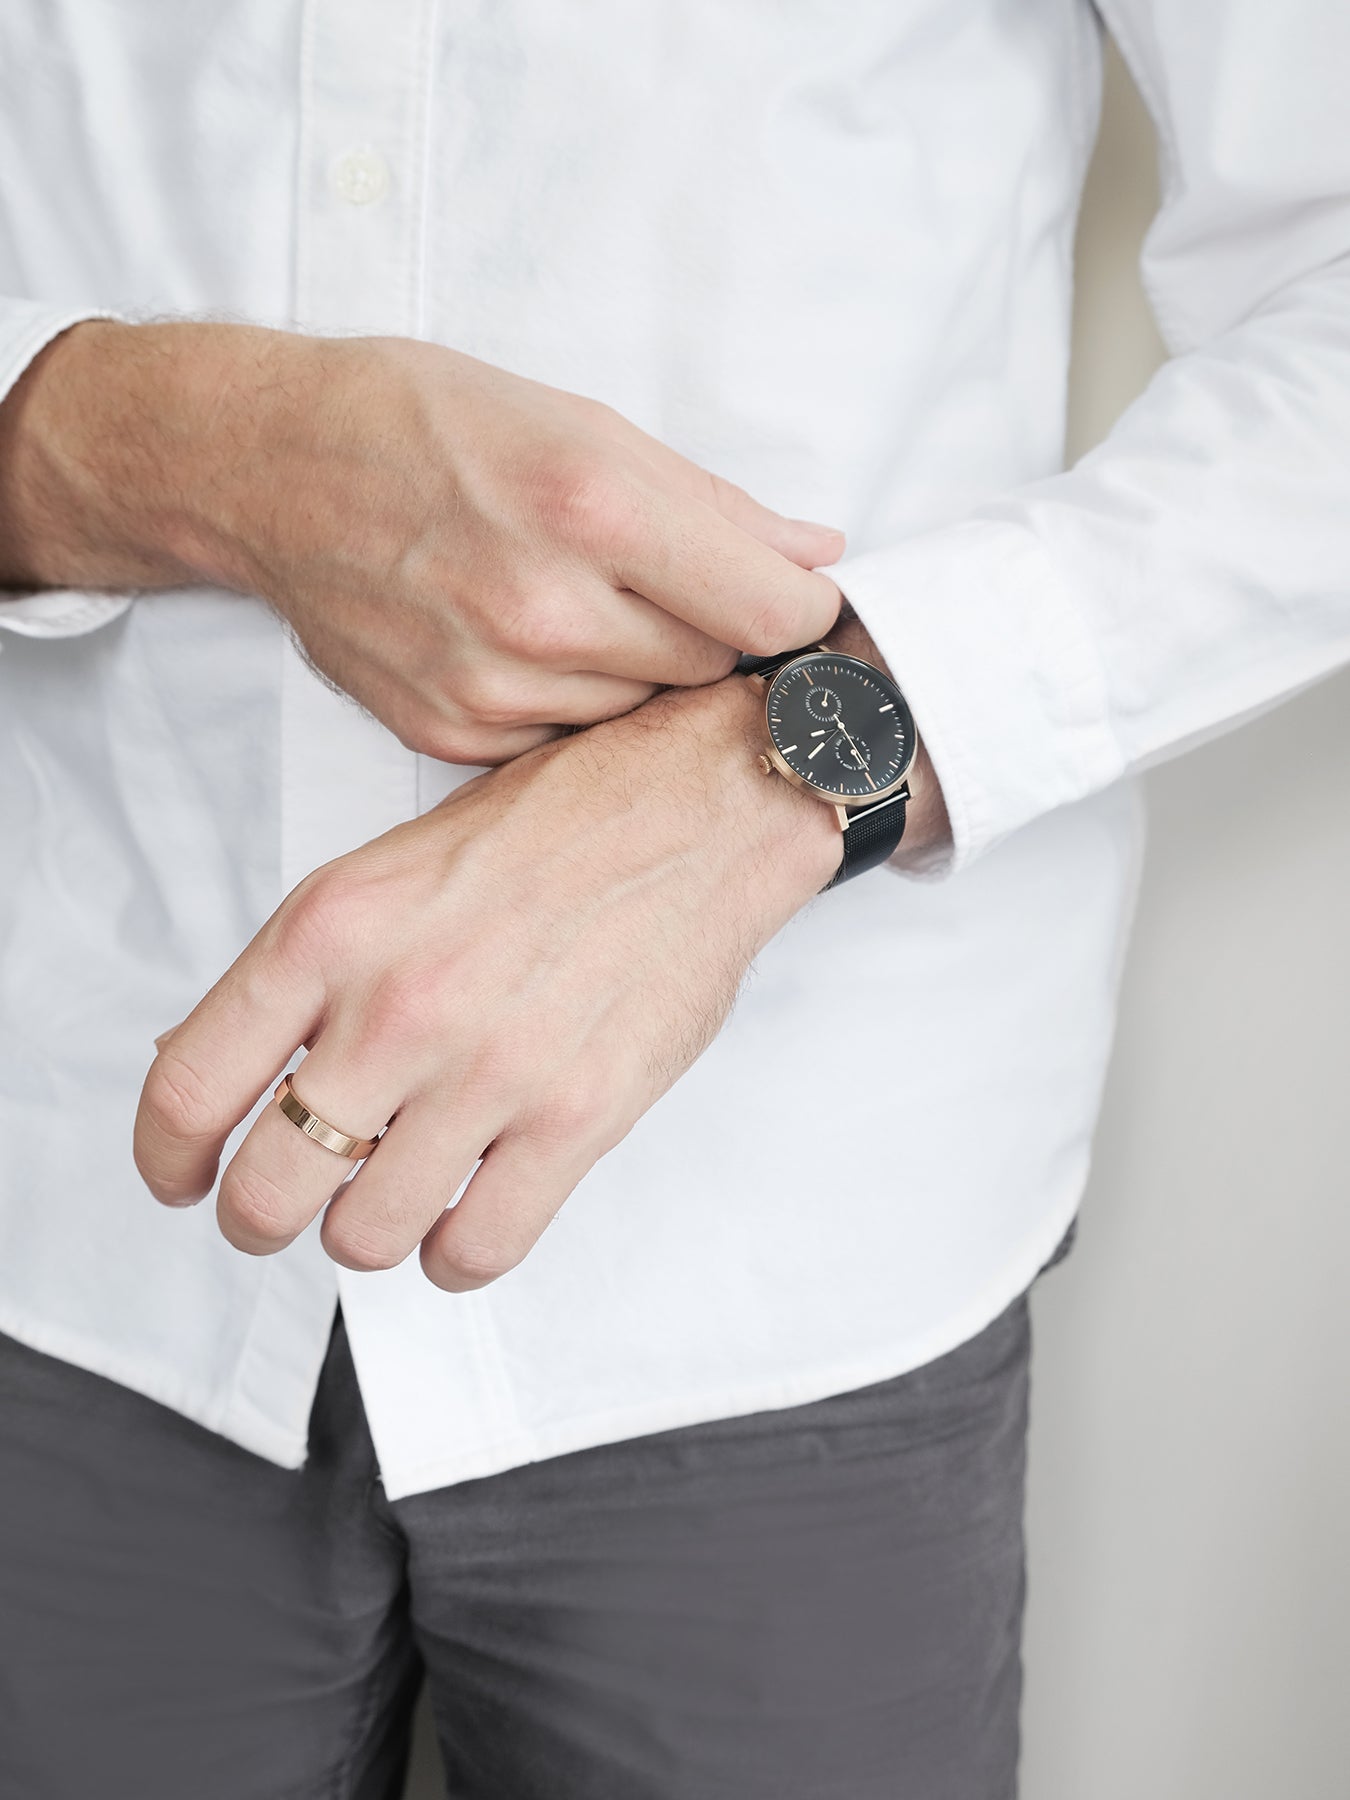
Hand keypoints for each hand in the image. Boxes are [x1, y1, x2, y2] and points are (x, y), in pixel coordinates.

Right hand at [0, 321, 843, 761]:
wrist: (269, 471)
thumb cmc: (423, 424)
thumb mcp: (580, 422)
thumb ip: (713, 505)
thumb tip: (814, 555)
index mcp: (594, 510)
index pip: (770, 612)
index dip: (800, 610)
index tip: (795, 600)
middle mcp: (547, 611)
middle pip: (711, 668)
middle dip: (713, 633)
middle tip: (669, 589)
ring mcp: (494, 687)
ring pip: (640, 715)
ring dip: (639, 673)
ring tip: (581, 607)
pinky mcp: (451, 734)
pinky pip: (564, 741)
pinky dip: (569, 704)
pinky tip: (525, 645)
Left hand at [133, 676, 843, 1289]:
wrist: (701, 808)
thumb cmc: (553, 825)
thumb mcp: (390, 869)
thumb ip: (305, 972)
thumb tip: (213, 1066)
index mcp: (330, 928)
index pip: (188, 1086)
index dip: (166, 1159)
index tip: (182, 1177)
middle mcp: (397, 1006)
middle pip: (265, 1191)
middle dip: (258, 1218)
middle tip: (282, 1207)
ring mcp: (490, 1070)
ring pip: (364, 1237)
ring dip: (364, 1233)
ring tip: (391, 1196)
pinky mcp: (577, 1119)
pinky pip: (475, 1251)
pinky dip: (452, 1256)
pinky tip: (462, 1216)